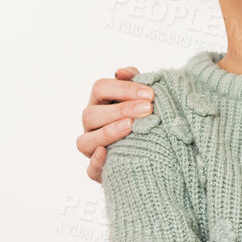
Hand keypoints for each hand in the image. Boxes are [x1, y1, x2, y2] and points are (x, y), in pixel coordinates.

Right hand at [78, 67, 153, 181]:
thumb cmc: (146, 116)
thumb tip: (120, 72)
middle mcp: (91, 123)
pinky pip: (90, 169)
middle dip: (121, 109)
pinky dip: (96, 162)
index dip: (124, 89)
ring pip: (85, 141)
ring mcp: (91, 147)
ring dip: (108, 132)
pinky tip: (107, 153)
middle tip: (148, 109)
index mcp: (99, 102)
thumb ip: (134, 80)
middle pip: (91, 113)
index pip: (100, 87)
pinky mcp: (97, 170)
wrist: (156, 148)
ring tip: (131, 127)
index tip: (150, 94)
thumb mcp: (143, 96)